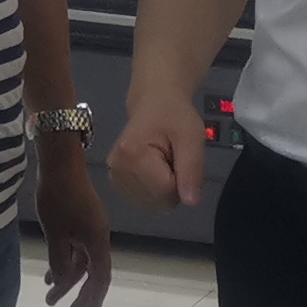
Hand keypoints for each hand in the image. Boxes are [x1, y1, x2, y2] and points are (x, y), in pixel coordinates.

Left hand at [33, 139, 113, 306]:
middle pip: (93, 274)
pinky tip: (50, 274)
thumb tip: (63, 282)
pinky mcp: (81, 223)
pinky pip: (76, 251)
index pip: (99, 278)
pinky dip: (65, 264)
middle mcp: (98, 239)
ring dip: (68, 281)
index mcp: (97, 243)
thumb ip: (60, 261)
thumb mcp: (56, 234)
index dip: (93, 299)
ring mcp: (90, 230)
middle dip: (81, 296)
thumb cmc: (58, 200)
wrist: (61, 166)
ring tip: (51, 298)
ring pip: (81, 263)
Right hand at [106, 85, 208, 210]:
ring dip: (165, 189)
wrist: (154, 102)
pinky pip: (145, 201)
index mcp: (132, 155)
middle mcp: (117, 169)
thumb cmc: (174, 115)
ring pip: (152, 204)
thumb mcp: (192, 136)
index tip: (180, 159)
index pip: (165, 191)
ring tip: (165, 162)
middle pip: (158, 201)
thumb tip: (191, 202)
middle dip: (174, 186)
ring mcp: (114, 177)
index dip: (182, 181)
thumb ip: (192, 169)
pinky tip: (155, 170)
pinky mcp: (116, 182)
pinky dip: (156, 191)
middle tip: (173, 158)